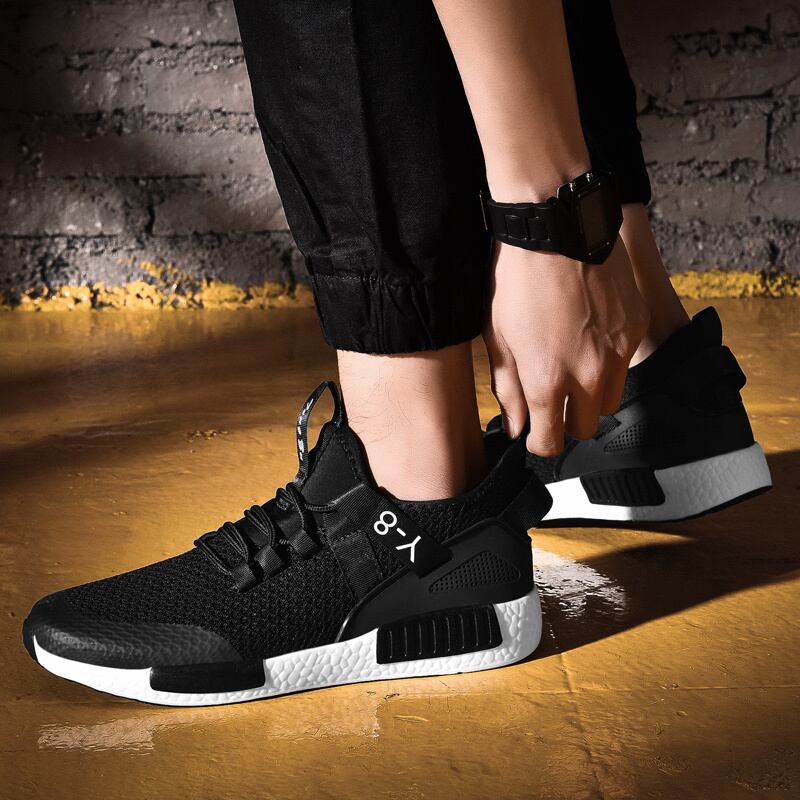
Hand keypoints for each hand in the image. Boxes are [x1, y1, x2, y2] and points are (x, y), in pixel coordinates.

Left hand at [484, 239, 648, 455]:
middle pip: (583, 428)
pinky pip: (625, 365)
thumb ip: (509, 390)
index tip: (535, 433)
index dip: (540, 443)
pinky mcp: (634, 329)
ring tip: (571, 367)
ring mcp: (616, 353)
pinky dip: (609, 363)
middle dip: (565, 422)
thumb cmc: (516, 279)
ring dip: (589, 397)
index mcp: (546, 381)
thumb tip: (517, 427)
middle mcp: (588, 375)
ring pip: (609, 401)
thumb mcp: (498, 337)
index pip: (551, 443)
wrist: (555, 227)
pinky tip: (589, 337)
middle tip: (551, 400)